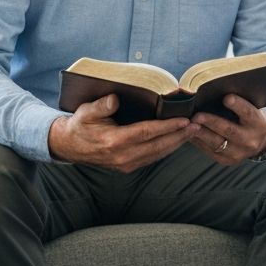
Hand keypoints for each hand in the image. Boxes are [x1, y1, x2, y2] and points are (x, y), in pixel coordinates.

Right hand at [48, 94, 192, 171]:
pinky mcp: (128, 167)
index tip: (185, 120)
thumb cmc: (80, 125)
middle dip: (180, 136)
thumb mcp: (86, 111)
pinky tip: (177, 140)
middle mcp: (123, 156)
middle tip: (197, 125)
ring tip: (193, 132)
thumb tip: (115, 98)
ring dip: (177, 143)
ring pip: (158, 154)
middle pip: (158, 146)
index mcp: (114, 142)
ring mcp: (126, 164)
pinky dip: (167, 149)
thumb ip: (101, 105)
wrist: (69, 146)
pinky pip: (152, 158)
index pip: (148, 133)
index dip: (168, 127)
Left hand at [189, 96, 265, 165]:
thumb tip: (216, 92)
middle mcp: (250, 140)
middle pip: (229, 130)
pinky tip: (190, 133)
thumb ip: (239, 103)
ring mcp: (239, 153)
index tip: (227, 98)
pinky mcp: (227, 160)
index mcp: (258, 123)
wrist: (261, 141)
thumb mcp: (253, 109)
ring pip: (217, 143)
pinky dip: (198, 141)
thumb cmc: (251, 118)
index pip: (248, 113)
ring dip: (201, 133)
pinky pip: (210, 151)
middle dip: (212, 122)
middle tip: (197, 116)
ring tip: (189, 125)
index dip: (238, 106)